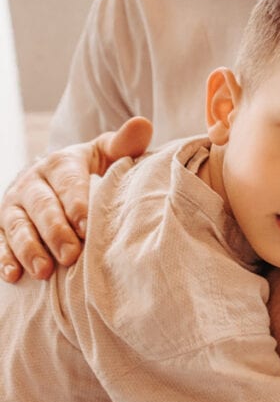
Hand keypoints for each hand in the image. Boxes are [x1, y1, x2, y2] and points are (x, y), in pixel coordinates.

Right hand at [0, 117, 152, 282]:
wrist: (50, 177)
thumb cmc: (88, 170)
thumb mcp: (105, 154)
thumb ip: (123, 144)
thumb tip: (143, 124)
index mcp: (59, 162)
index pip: (67, 181)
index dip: (76, 203)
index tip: (87, 227)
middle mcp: (32, 181)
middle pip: (41, 206)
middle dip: (55, 231)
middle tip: (71, 255)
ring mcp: (14, 204)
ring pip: (17, 225)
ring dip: (29, 248)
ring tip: (44, 272)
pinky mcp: (1, 225)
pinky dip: (4, 258)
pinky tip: (14, 276)